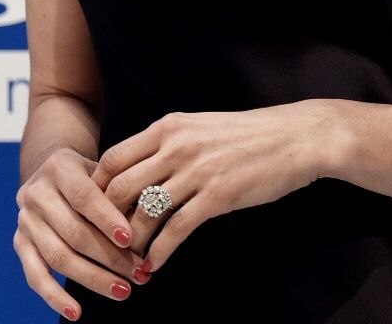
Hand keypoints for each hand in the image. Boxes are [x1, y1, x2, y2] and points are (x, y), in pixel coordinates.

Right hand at [14, 147, 150, 319]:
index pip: (84, 196)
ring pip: (58, 257)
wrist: (49, 169)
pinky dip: (54, 297)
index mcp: (59, 168)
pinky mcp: (20, 244)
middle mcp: (37, 194)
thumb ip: (120, 189)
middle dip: (110, 257)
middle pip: (74, 233)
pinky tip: (76, 312)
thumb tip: (151, 220)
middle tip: (140, 274)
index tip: (130, 240)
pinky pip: (35, 276)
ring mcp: (26, 221)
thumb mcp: (103, 169)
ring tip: (123, 291)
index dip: (107, 219)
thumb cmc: (89, 172)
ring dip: (92, 278)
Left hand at [92, 100, 337, 271]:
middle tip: (104, 243)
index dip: (97, 190)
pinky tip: (153, 266)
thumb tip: (138, 171)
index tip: (95, 213)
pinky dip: (158, 253)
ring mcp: (197, 171)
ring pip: (144, 213)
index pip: (113, 159)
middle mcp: (177, 146)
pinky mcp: (218, 196)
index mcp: (169, 127)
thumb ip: (168, 144)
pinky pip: (176, 230)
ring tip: (127, 261)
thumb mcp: (200, 126)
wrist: (296, 137)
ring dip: (131, 243)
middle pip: (120, 188)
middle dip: (106, 222)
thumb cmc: (249, 135)